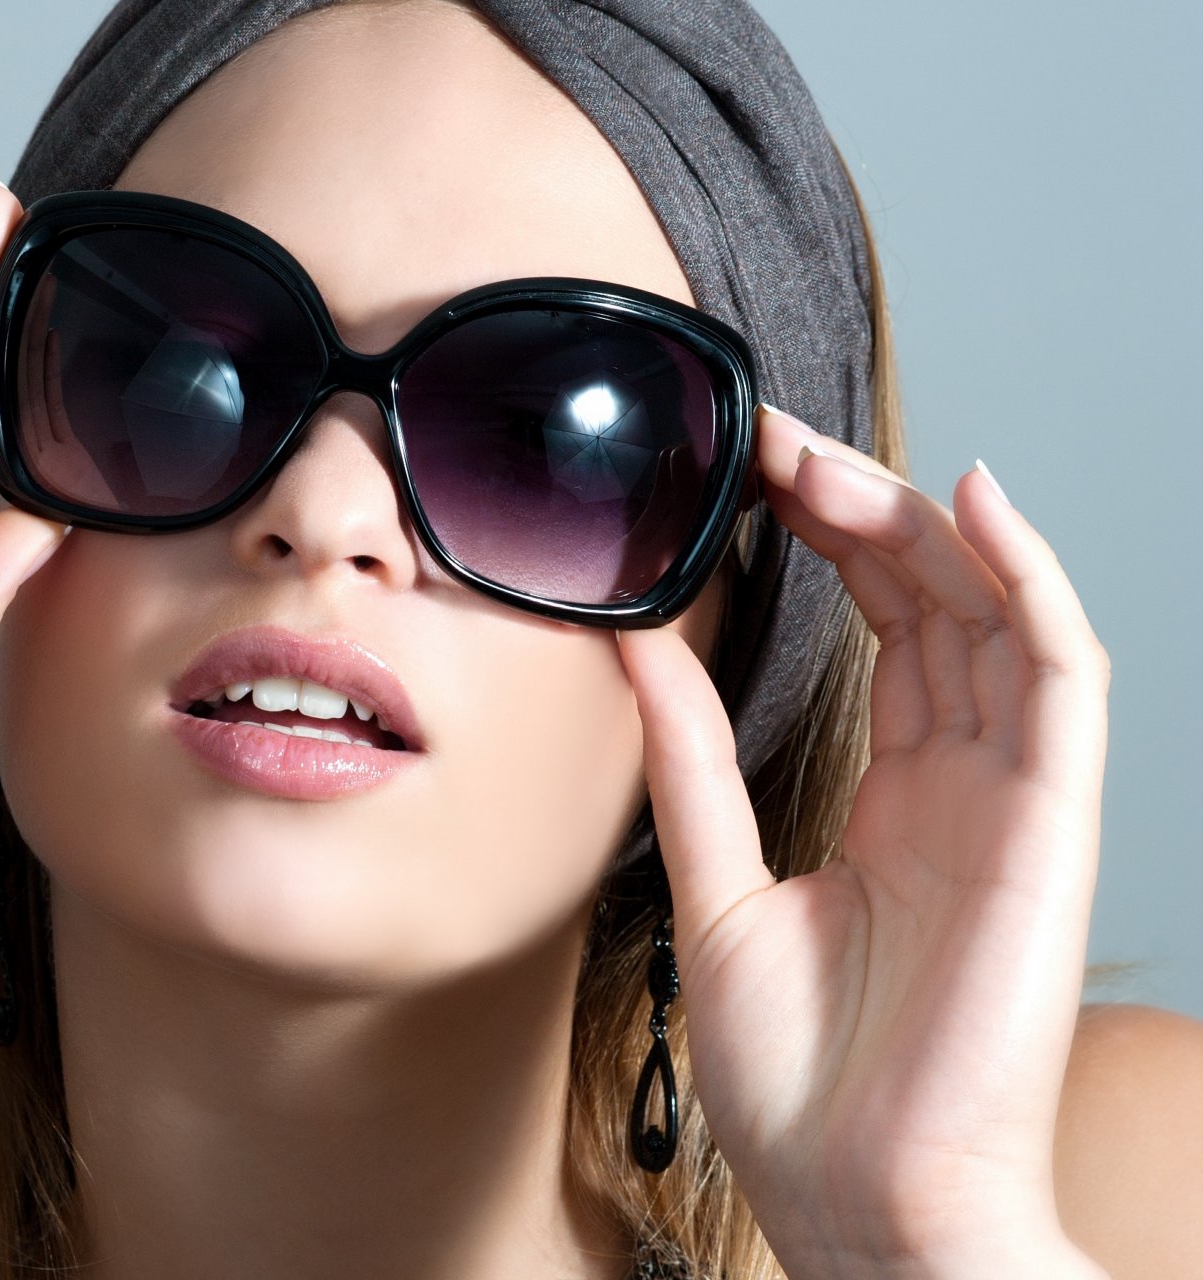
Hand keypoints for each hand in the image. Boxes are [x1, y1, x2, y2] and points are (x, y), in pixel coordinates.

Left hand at [614, 405, 1109, 1275]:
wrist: (857, 1198)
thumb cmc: (800, 1079)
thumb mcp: (716, 887)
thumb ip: (689, 763)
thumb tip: (636, 650)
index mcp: (892, 804)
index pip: (880, 635)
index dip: (825, 544)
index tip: (746, 473)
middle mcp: (960, 788)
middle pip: (933, 606)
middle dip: (859, 511)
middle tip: (772, 441)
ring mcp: (1011, 801)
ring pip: (992, 617)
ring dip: (919, 524)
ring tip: (828, 460)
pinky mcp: (1050, 824)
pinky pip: (1060, 677)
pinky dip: (1029, 581)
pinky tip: (975, 502)